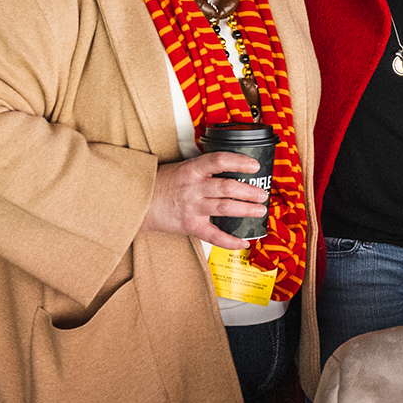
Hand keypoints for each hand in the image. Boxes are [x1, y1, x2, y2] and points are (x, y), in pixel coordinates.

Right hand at [145, 152, 267, 250]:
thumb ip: (205, 169)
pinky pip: (214, 235)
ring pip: (224, 208)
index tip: (254, 165)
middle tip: (263, 194)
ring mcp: (192, 207)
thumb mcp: (183, 168)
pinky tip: (243, 242)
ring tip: (260, 211)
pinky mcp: (190, 225)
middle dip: (249, 191)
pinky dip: (230, 241)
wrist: (139, 202)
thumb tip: (233, 168)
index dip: (239, 161)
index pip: (219, 160)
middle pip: (227, 187)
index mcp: (192, 169)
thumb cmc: (162, 184)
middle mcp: (193, 187)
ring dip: (246, 210)